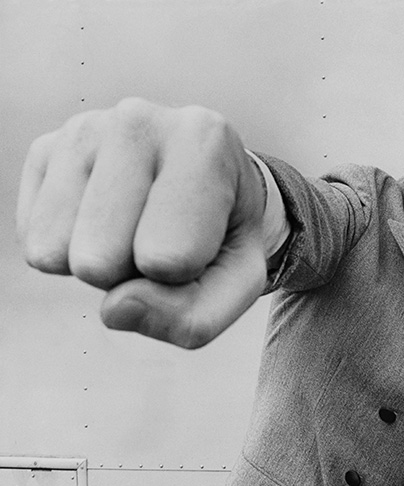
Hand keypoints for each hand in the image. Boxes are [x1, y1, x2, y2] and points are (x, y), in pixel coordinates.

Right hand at [17, 98, 267, 347]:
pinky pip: (34, 242)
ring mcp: (83, 129)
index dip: (184, 275)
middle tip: (164, 237)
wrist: (208, 188)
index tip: (204, 240)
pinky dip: (69, 249)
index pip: (168, 258)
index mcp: (203, 140)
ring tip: (138, 225)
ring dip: (100, 263)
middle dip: (131, 273)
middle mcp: (138, 119)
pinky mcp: (46, 149)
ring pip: (56, 254)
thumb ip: (194, 317)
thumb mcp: (237, 284)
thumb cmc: (224, 234)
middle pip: (99, 261)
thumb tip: (114, 308)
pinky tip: (107, 218)